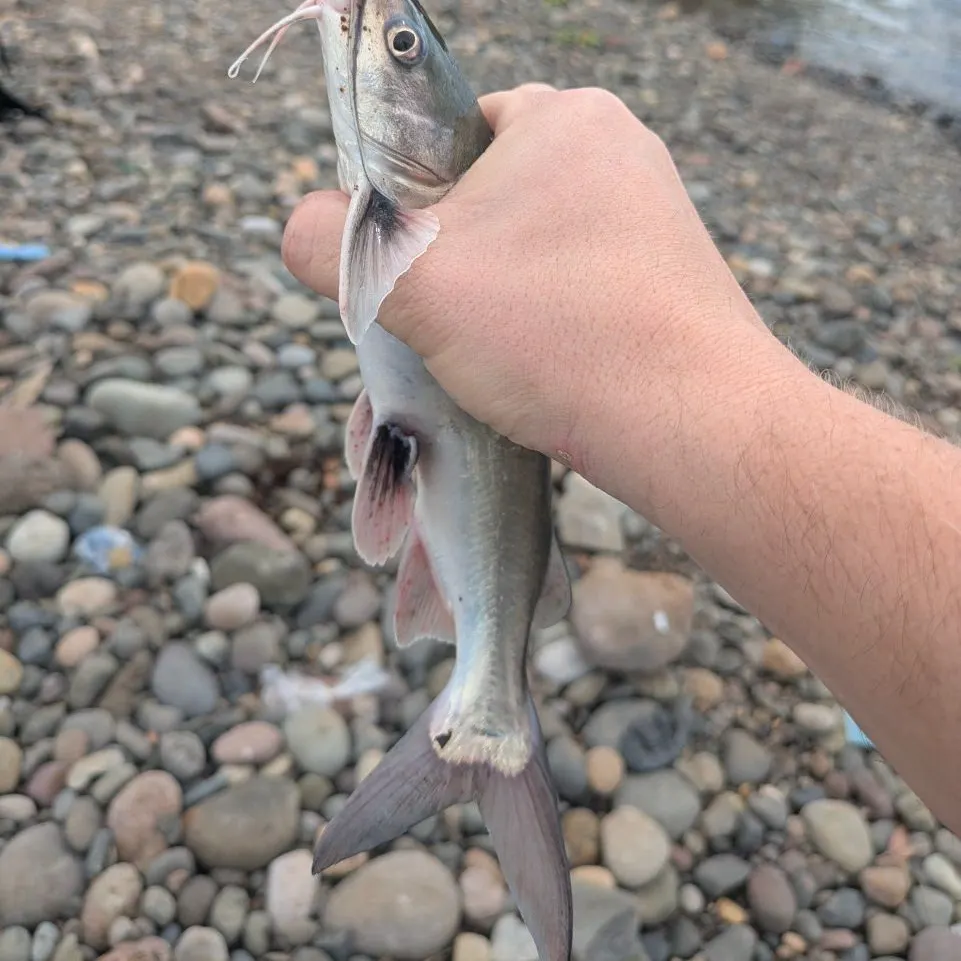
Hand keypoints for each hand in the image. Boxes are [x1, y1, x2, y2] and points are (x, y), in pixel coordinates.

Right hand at [282, 83, 785, 505]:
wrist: (691, 421)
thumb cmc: (554, 332)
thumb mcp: (411, 281)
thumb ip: (330, 242)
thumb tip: (302, 229)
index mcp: (564, 118)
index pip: (455, 134)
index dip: (415, 202)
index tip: (412, 268)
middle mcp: (621, 153)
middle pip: (494, 202)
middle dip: (456, 268)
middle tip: (445, 329)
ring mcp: (655, 219)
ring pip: (536, 257)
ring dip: (497, 308)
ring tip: (492, 365)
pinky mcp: (672, 282)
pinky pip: (580, 293)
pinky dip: (548, 330)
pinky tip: (539, 377)